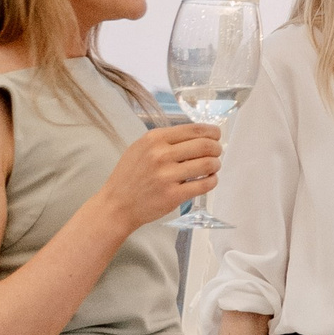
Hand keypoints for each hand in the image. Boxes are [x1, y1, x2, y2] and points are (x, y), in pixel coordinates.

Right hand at [103, 122, 222, 233]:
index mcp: (155, 139)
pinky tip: (210, 180)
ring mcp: (167, 176)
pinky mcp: (172, 196)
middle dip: (216, 148)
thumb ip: (165, 139)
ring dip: (216, 164)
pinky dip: (212, 181)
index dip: (212, 132)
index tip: (217, 135)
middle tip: (217, 152)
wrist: (116, 205)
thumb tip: (196, 135)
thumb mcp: (141, 147)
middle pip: (205, 145)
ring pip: (207, 164)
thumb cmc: (129, 175)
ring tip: (214, 166)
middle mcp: (161, 154)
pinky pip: (203, 185)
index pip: (194, 129)